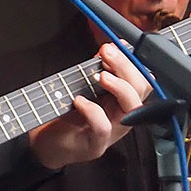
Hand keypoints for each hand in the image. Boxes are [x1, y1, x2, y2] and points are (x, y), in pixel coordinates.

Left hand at [30, 42, 148, 168]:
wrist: (49, 145)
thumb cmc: (67, 116)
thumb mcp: (84, 87)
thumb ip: (96, 70)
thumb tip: (108, 48)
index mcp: (122, 100)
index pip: (142, 77)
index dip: (132, 60)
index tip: (118, 45)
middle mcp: (122, 115)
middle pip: (142, 88)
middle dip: (126, 66)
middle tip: (107, 52)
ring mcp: (112, 132)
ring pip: (132, 107)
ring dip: (120, 87)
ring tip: (102, 75)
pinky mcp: (96, 145)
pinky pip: (104, 127)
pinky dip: (93, 111)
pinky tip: (80, 101)